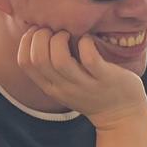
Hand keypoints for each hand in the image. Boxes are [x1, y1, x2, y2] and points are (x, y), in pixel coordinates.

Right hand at [17, 28, 146, 131]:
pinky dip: (86, 42)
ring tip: (69, 33)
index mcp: (50, 87)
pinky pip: (89, 58)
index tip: (38, 30)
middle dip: (41, 36)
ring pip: (60, 60)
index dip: (26, 41)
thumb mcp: (65, 86)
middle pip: (38, 59)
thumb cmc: (92, 93)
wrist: (122, 116)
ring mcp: (84, 84)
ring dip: (60, 39)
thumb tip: (39, 35)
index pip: (24, 63)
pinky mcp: (105, 79)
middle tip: (55, 30)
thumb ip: (52, 69)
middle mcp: (64, 88)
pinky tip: (88, 39)